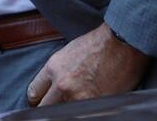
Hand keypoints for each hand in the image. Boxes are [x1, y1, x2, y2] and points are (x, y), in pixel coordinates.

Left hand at [27, 22, 148, 106]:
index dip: (37, 99)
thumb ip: (56, 71)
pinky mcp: (96, 105)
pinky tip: (88, 106)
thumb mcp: (67, 53)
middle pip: (45, 107)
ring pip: (62, 112)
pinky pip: (82, 113)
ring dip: (67, 109)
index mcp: (53, 68)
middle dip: (49, 107)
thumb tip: (51, 87)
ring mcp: (79, 97)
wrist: (123, 43)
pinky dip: (83, 112)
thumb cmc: (98, 45)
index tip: (42, 101)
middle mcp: (62, 84)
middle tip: (55, 106)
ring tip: (74, 104)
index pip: (34, 92)